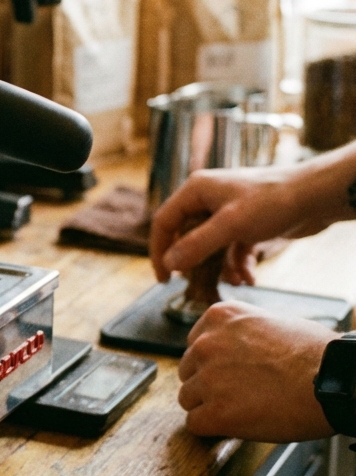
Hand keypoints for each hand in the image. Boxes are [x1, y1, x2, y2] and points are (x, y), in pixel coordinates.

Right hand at [150, 143, 355, 282]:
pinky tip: (249, 277)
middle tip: (199, 285)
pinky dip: (237, 264)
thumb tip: (169, 263)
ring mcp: (226, 212)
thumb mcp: (231, 225)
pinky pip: (231, 248)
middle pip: (186, 236)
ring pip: (210, 246)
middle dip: (195, 263)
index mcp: (196, 191)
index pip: (164, 222)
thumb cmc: (272, 202)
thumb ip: (197, 245)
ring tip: (235, 281)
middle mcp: (207, 200)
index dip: (159, 251)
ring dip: (220, 267)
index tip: (165, 279)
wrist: (316, 196)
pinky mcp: (245, 224)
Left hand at [177, 301, 334, 441]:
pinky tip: (233, 425)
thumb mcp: (271, 320)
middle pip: (187, 371)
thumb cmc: (315, 353)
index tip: (229, 371)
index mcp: (219, 317)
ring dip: (209, 406)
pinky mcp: (216, 412)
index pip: (194, 344)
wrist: (336, 381)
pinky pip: (195, 424)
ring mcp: (209, 379)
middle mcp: (206, 344)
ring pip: (188, 398)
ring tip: (240, 408)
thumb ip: (239, 331)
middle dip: (207, 383)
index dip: (212, 362)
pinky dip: (211, 428)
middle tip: (237, 392)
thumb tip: (231, 344)